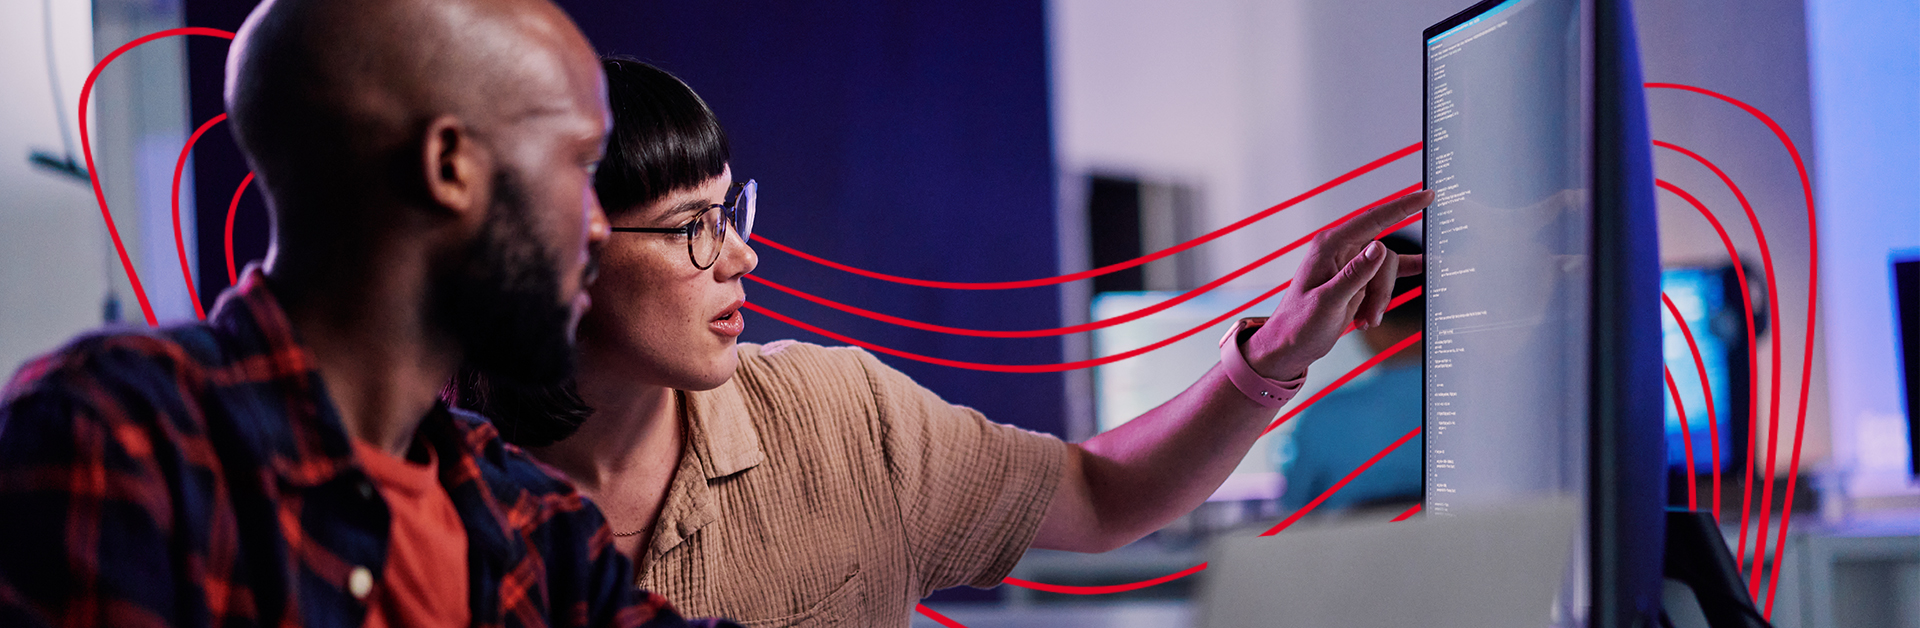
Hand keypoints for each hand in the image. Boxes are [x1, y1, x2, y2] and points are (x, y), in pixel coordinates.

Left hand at [1246, 189, 1431, 378]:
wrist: (1290, 346)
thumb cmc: (1300, 324)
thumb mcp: (1327, 302)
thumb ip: (1354, 274)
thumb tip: (1379, 247)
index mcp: (1330, 246)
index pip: (1373, 220)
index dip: (1403, 207)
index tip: (1428, 196)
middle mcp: (1341, 251)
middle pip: (1384, 255)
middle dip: (1383, 288)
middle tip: (1371, 315)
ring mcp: (1350, 265)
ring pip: (1386, 272)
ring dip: (1380, 299)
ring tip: (1365, 320)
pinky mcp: (1357, 281)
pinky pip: (1384, 278)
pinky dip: (1386, 295)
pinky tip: (1412, 280)